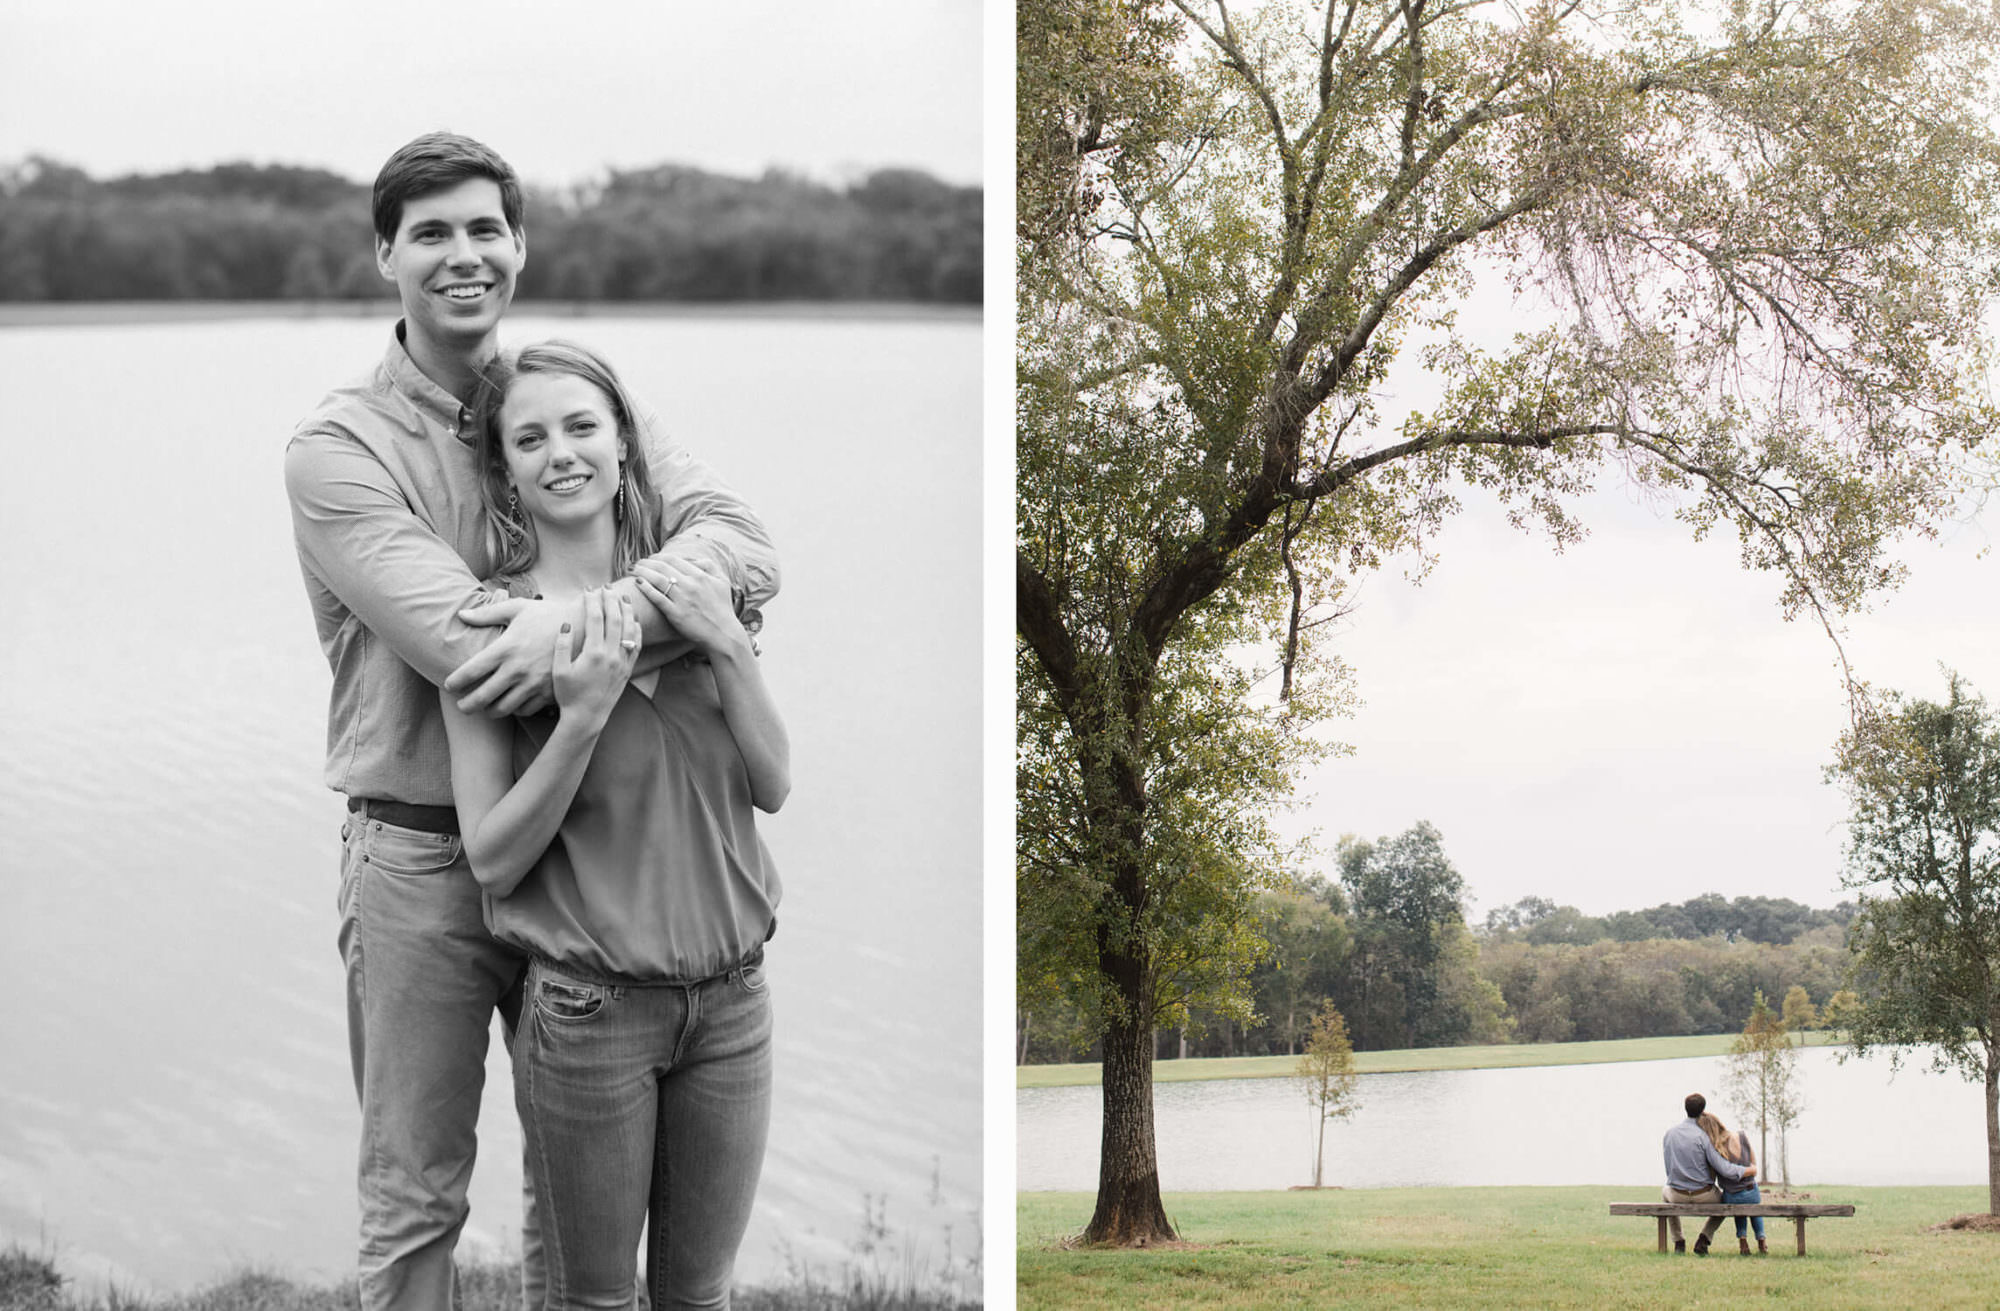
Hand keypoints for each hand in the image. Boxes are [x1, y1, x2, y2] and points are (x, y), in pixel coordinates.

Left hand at [447, 597, 567, 716]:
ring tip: (485, 708)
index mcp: (506, 648)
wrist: (585, 627)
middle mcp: (517, 669)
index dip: (455, 682)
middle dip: (466, 706)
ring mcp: (533, 683)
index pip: (470, 671)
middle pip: (482, 697)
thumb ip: (487, 614)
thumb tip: (462, 616)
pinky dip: (514, 710)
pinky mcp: (548, 692)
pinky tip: (510, 704)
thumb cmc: (548, 614)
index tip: (449, 685)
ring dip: (489, 711)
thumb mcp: (518, 609)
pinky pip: (525, 710)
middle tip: (462, 706)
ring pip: (502, 709)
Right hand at [553, 588, 640, 728]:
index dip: (592, 601)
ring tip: (623, 597)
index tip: (588, 589)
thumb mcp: (558, 670)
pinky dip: (637, 630)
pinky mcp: (628, 669)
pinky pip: (637, 645)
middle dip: (610, 599)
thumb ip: (562, 646)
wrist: (587, 717)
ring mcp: (623, 661)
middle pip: (615, 619)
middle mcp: (612, 655)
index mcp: (593, 653)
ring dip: (627, 611)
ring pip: (630, 629)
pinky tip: (634, 620)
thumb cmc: (569, 694)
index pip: (595, 618)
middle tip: (606, 587)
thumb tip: (567, 624)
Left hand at [631, 556, 745, 657]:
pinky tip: (638, 583)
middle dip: (646, 562)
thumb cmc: (723, 608)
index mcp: (700, 575)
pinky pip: (657, 597)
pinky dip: (646, 588)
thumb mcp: (722, 582)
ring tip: (632, 570)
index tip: (650, 558)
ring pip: (657, 579)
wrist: (723, 634)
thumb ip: (709, 566)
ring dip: (642, 571)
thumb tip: (692, 560)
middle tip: (636, 563)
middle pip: (662, 566)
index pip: (673, 559)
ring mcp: (682, 599)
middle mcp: (690, 585)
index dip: (658, 556)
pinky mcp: (675, 613)